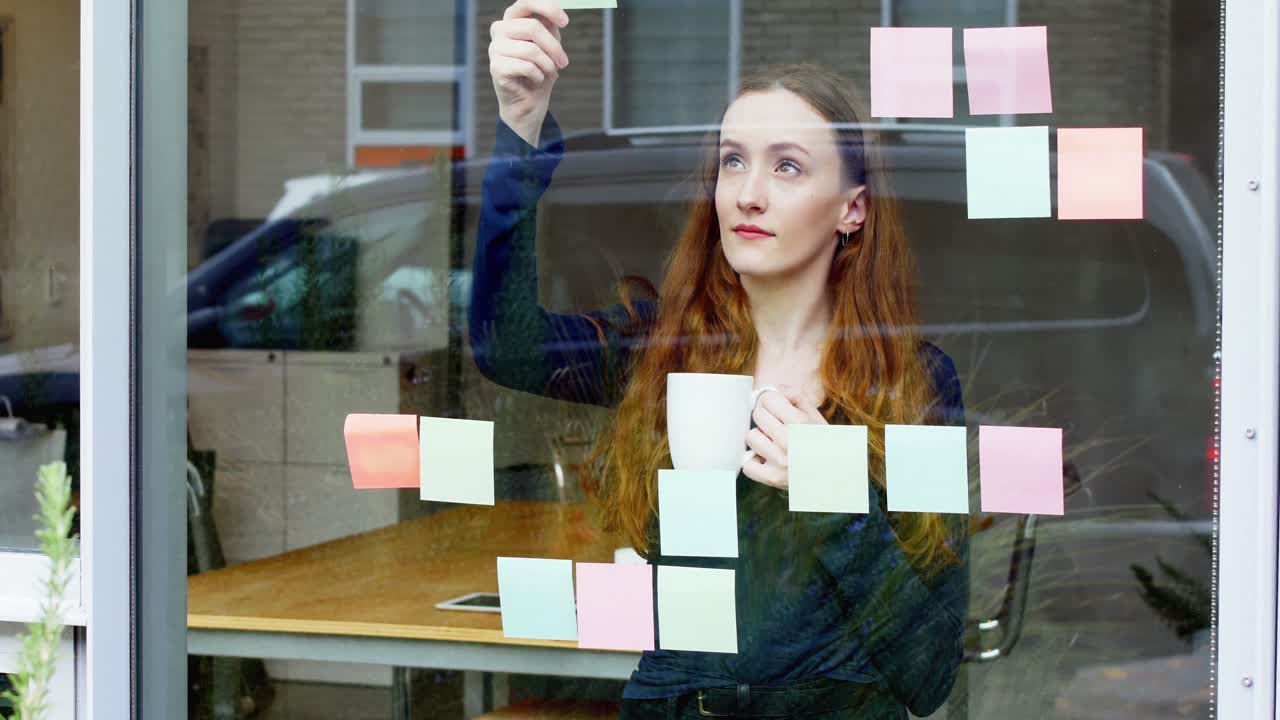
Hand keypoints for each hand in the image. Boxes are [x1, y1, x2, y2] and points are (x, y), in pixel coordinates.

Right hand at [489, 0, 569, 145]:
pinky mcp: (495, 67)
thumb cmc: (539, 69)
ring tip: (551, 73)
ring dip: (548, 65)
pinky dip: (539, 75)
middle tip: (564, 62)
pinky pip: (527, 67)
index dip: (548, 8)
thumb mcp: (549, 44)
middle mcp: (499, 29)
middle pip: (533, 28)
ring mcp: (494, 48)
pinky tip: (537, 79)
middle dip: (554, 47)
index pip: (526, 2)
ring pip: (531, 50)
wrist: (529, 101)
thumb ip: (550, 26)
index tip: (565, 22)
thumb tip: (558, 15)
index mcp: (512, 19)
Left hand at [742, 385, 826, 489]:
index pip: (768, 399)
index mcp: (800, 423)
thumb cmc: (823, 441)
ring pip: (751, 436)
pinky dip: (755, 461)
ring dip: (761, 438)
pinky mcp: (772, 478)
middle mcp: (789, 442)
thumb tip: (774, 389)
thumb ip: (796, 396)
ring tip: (774, 443)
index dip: (772, 400)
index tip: (777, 407)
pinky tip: (768, 459)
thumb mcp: (815, 415)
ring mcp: (780, 461)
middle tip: (776, 424)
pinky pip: (747, 464)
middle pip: (758, 415)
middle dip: (766, 417)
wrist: (836, 473)